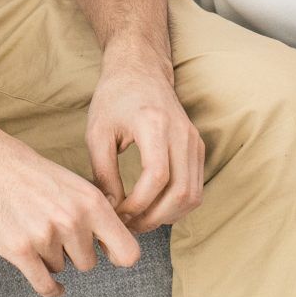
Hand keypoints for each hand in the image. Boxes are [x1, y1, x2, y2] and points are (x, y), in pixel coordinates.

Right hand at [0, 113, 142, 296]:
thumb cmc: (27, 170)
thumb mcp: (71, 182)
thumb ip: (94, 210)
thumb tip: (116, 241)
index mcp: (91, 201)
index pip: (128, 252)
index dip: (118, 255)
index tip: (109, 255)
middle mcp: (73, 220)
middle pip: (88, 263)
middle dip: (74, 253)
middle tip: (54, 231)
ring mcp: (45, 236)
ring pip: (61, 268)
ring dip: (50, 257)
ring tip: (32, 228)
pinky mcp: (18, 250)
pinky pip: (44, 284)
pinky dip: (50, 289)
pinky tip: (52, 287)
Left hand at [85, 48, 205, 235]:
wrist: (140, 71)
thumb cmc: (114, 98)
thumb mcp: (98, 133)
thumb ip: (103, 173)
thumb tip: (111, 210)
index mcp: (154, 124)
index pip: (157, 177)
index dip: (138, 204)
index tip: (117, 214)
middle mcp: (181, 133)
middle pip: (181, 192)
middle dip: (154, 218)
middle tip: (128, 226)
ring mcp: (194, 141)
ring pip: (193, 195)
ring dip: (167, 216)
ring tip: (139, 220)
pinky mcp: (198, 148)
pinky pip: (196, 188)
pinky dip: (177, 206)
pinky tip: (154, 208)